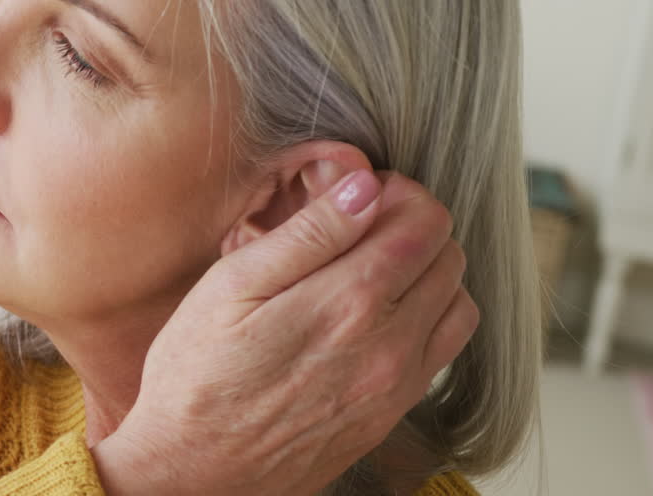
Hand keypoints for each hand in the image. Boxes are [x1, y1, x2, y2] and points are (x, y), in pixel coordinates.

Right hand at [90, 169, 477, 495]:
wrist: (194, 471)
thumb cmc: (198, 375)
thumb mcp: (232, 286)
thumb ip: (306, 233)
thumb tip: (363, 186)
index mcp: (348, 301)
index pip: (425, 221)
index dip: (396, 193)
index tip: (357, 196)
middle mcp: (389, 344)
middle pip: (449, 255)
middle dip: (412, 226)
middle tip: (358, 226)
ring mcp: (397, 385)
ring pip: (457, 301)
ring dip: (426, 272)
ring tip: (370, 269)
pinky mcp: (392, 413)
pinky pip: (444, 349)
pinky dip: (426, 317)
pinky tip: (375, 316)